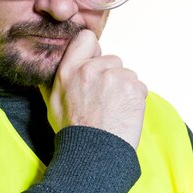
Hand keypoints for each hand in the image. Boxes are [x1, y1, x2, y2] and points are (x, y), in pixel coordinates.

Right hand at [39, 29, 147, 148]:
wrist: (94, 154)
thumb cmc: (73, 132)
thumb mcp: (52, 102)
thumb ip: (56, 79)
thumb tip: (57, 66)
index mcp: (69, 70)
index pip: (86, 38)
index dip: (94, 51)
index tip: (95, 64)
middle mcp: (91, 69)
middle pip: (112, 60)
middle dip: (111, 75)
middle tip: (104, 99)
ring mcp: (114, 78)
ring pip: (127, 74)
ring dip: (124, 88)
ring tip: (113, 109)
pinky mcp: (133, 89)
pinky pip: (139, 87)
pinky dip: (135, 99)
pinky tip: (123, 114)